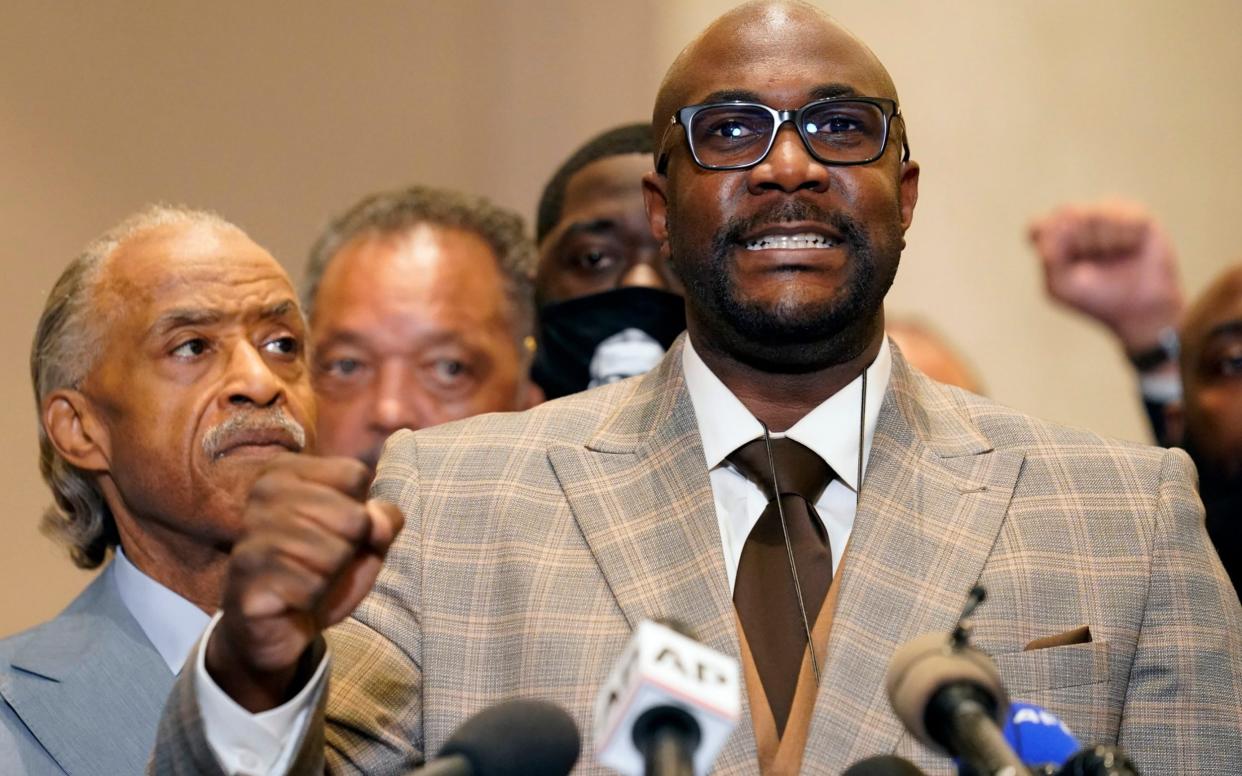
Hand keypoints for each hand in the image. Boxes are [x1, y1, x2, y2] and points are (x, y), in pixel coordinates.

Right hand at [206, 453, 404, 711]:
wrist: (277, 624)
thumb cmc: (321, 570)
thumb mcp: (363, 541)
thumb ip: (382, 521)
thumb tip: (377, 520)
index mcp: (286, 471)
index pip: (355, 474)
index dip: (361, 511)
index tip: (334, 529)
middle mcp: (263, 493)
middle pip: (352, 516)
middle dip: (348, 548)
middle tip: (321, 561)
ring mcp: (251, 533)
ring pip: (334, 553)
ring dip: (330, 576)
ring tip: (306, 577)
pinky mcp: (247, 576)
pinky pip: (311, 586)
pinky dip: (312, 598)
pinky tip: (292, 598)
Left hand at [1028, 200, 1184, 353]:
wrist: (1138, 309)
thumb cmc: (1096, 298)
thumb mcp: (1062, 286)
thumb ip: (1049, 258)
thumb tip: (1048, 232)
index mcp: (1056, 240)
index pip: (1038, 226)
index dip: (1050, 240)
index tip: (1058, 259)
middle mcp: (1080, 223)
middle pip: (1067, 215)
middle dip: (1079, 243)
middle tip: (1092, 265)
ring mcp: (1108, 216)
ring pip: (1096, 215)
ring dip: (1104, 242)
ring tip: (1113, 257)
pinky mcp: (1136, 216)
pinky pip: (1124, 217)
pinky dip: (1126, 238)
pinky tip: (1132, 250)